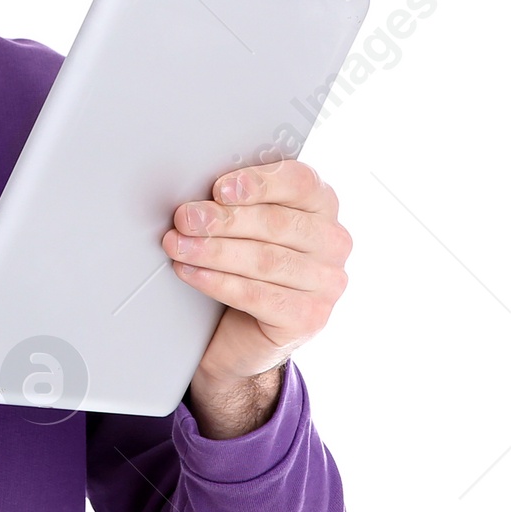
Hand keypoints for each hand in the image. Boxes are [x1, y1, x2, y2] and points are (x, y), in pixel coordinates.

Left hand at [162, 159, 351, 437]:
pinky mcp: (310, 317)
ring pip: (265, 260)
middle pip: (277, 223)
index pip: (300, 182)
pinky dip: (218, 282)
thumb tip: (198, 197)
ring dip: (214, 251)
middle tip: (185, 218)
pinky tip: (191, 272)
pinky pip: (258, 296)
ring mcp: (327, 282)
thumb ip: (235, 202)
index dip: (259, 183)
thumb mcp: (244, 223)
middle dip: (224, 220)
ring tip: (178, 246)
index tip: (220, 188)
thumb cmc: (244, 262)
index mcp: (321, 203)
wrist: (244, 329)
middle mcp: (333, 241)